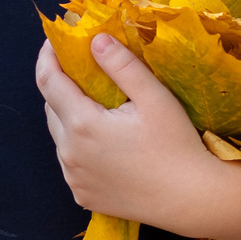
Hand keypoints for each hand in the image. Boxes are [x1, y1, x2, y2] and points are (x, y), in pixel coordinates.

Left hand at [34, 37, 240, 239]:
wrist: (192, 200)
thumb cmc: (177, 145)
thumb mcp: (154, 98)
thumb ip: (122, 66)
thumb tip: (95, 39)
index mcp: (82, 125)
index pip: (48, 81)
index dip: (48, 57)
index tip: (55, 41)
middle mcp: (70, 154)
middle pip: (51, 108)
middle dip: (59, 85)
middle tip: (80, 69)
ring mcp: (74, 178)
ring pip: (60, 137)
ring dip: (68, 117)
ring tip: (93, 104)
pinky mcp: (82, 195)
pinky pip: (71, 163)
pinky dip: (78, 146)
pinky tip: (102, 141)